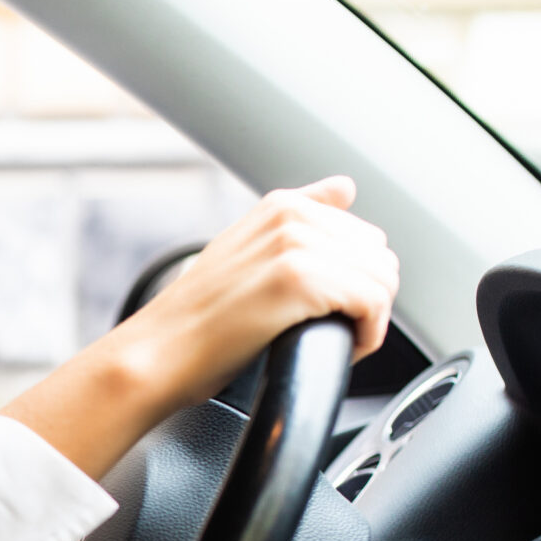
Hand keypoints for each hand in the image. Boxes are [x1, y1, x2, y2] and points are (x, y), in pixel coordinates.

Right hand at [114, 176, 398, 413]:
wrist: (159, 354)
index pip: (365, 239)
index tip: (322, 311)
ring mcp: (295, 245)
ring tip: (330, 340)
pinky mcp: (300, 279)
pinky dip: (366, 336)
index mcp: (283, 206)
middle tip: (326, 330)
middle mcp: (292, 217)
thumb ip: (300, 216)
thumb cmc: (196, 320)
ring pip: (382, 281)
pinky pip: (374, 305)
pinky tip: (340, 348)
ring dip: (367, 321)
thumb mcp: (245, 251)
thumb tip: (345, 186)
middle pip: (379, 259)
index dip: (351, 283)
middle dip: (364, 300)